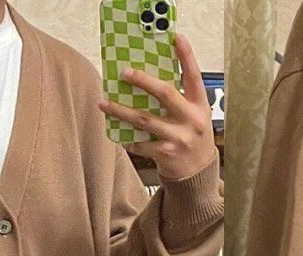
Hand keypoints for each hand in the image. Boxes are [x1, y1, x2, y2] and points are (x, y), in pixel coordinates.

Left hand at [99, 34, 216, 181]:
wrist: (198, 170)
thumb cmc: (192, 134)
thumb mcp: (194, 112)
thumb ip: (180, 96)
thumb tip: (149, 76)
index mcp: (199, 104)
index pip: (194, 76)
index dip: (186, 56)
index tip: (176, 37)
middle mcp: (191, 119)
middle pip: (165, 94)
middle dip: (143, 81)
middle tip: (124, 72)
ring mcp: (178, 137)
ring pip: (145, 119)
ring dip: (121, 111)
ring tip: (103, 103)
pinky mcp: (166, 153)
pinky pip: (141, 143)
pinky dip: (128, 138)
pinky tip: (117, 133)